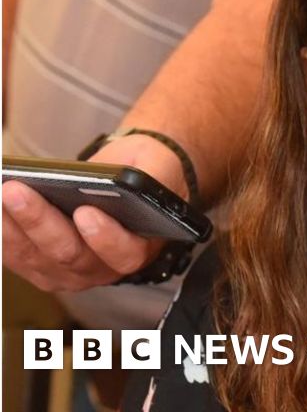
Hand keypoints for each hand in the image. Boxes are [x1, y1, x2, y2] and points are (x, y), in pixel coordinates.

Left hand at [2, 135, 185, 291]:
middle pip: (69, 254)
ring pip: (35, 257)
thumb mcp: (159, 167)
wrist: (125, 178)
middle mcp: (105, 267)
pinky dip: (1, 231)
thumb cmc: (144, 172)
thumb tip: (125, 179)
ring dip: (12, 227)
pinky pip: (15, 255)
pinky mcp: (40, 265)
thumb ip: (151, 175)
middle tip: (18, 192)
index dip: (104, 236)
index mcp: (140, 246)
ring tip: (1, 193)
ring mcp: (69, 271)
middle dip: (40, 221)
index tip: (86, 212)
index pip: (124, 252)